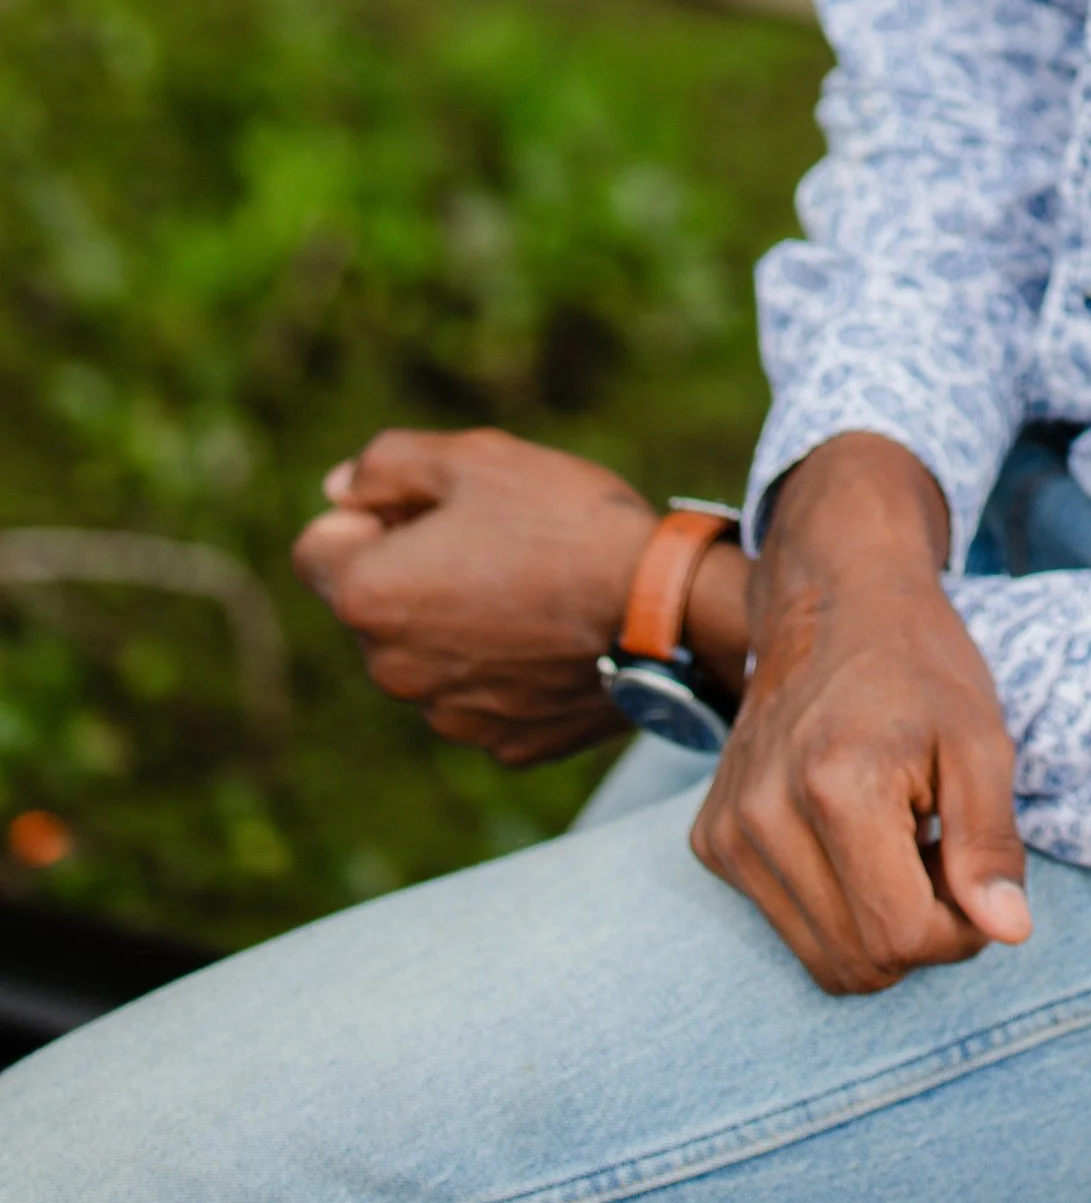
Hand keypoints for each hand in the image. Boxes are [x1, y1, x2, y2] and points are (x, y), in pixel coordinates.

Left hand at [293, 427, 714, 765]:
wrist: (661, 609)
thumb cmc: (563, 521)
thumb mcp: (474, 458)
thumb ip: (386, 464)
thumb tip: (339, 490)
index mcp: (368, 594)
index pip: (317, 547)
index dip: (369, 515)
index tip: (430, 507)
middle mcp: (390, 669)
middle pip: (376, 604)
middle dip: (415, 571)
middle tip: (495, 540)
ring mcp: (445, 716)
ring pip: (428, 654)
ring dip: (458, 623)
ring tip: (535, 587)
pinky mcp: (500, 743)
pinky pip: (482, 695)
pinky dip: (505, 667)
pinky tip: (555, 635)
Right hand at [693, 433, 1028, 995]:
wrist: (833, 603)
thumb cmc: (920, 666)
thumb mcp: (981, 740)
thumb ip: (991, 843)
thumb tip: (1008, 934)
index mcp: (835, 787)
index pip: (903, 938)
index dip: (960, 930)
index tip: (976, 875)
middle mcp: (762, 816)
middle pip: (859, 963)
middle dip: (920, 932)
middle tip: (943, 854)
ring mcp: (727, 831)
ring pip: (821, 959)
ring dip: (876, 925)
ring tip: (901, 842)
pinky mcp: (711, 840)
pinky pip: (786, 924)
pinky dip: (835, 907)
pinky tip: (856, 839)